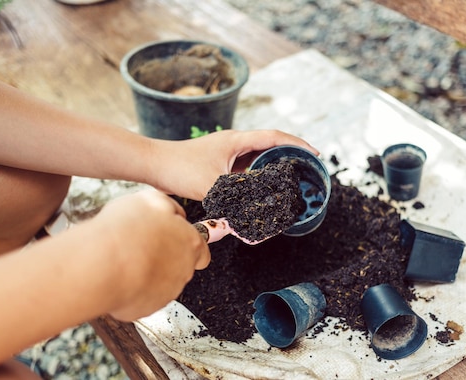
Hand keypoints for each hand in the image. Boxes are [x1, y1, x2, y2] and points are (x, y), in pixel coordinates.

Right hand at [90, 189, 209, 320]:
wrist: (103, 265)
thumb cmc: (126, 231)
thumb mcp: (151, 200)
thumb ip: (169, 207)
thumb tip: (175, 214)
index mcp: (190, 243)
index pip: (201, 248)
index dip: (186, 243)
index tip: (174, 240)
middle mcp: (184, 270)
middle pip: (180, 265)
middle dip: (164, 257)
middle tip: (141, 246)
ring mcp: (167, 292)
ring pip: (161, 282)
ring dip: (148, 273)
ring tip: (126, 261)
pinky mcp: (147, 308)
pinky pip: (142, 297)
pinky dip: (133, 288)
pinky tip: (119, 276)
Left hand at [149, 129, 318, 199]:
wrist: (152, 163)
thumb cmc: (179, 169)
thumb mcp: (213, 188)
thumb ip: (237, 203)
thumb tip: (257, 221)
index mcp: (236, 140)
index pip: (275, 137)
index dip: (297, 144)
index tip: (314, 153)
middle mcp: (233, 143)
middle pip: (269, 145)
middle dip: (289, 156)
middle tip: (305, 170)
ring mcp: (225, 152)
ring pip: (256, 157)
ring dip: (272, 166)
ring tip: (289, 180)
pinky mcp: (217, 162)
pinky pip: (244, 167)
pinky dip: (256, 176)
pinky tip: (261, 188)